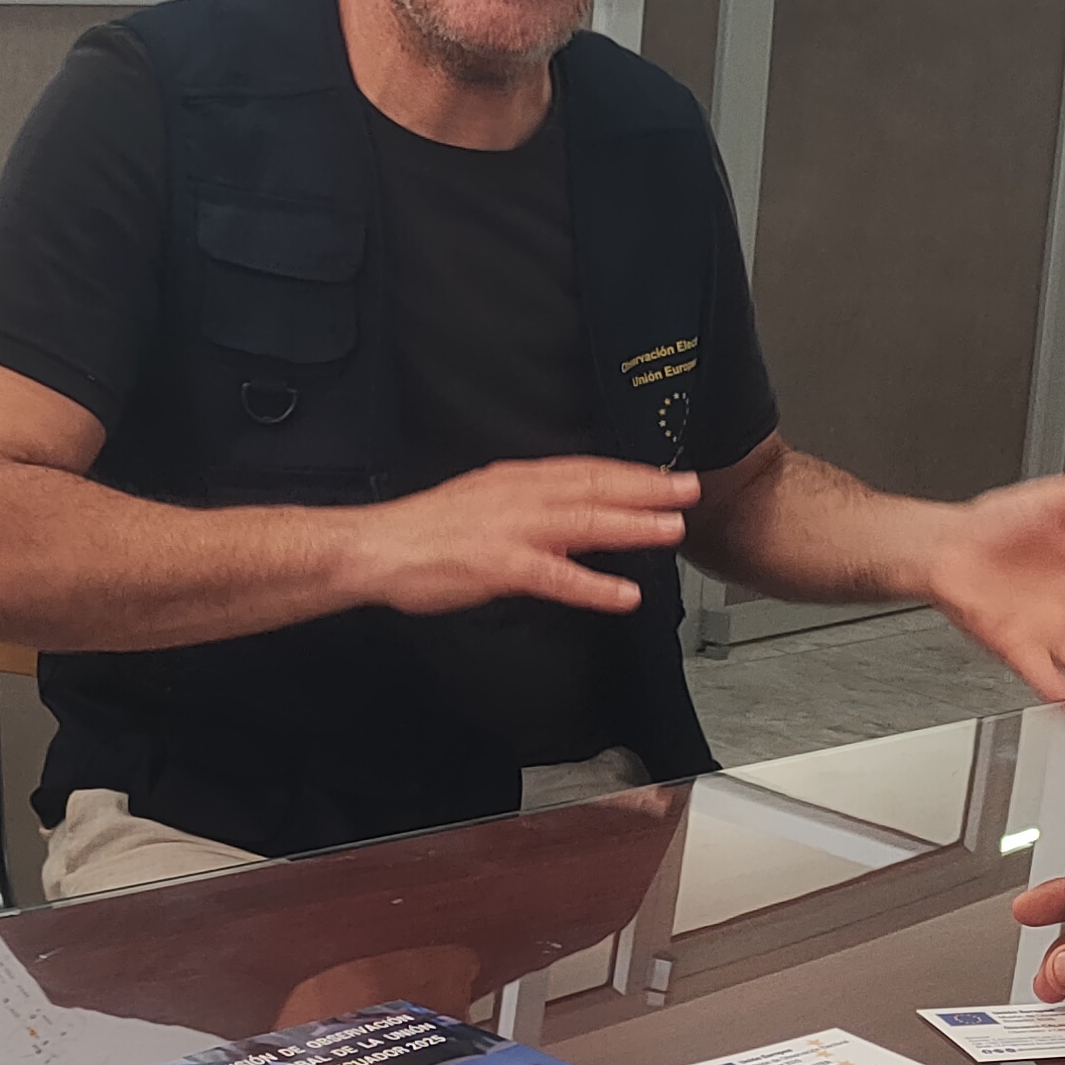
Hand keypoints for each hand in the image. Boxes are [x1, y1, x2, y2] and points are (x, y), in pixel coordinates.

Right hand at [356, 459, 699, 619]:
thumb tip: (565, 518)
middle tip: (689, 488)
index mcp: (515, 480)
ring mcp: (512, 530)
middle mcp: (519, 496)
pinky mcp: (500, 566)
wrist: (376, 548)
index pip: (583, 469)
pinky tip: (623, 594)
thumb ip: (525, 508)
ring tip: (672, 529)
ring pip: (585, 523)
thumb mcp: (481, 504)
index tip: (663, 471)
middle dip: (646, 487)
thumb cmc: (424, 533)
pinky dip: (594, 585)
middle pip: (594, 487)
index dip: (627, 471)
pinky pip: (558, 577)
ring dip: (632, 525)